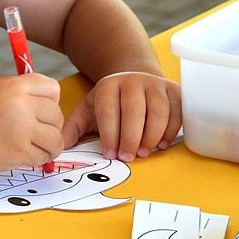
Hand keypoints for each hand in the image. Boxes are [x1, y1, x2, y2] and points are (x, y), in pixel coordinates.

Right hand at [0, 73, 63, 174]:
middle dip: (50, 124)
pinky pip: (43, 157)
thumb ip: (18, 92)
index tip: (41, 110)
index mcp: (13, 86)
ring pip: (56, 138)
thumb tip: (45, 102)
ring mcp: (22, 130)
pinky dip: (38, 159)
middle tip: (36, 132)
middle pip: (56, 114)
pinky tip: (23, 155)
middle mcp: (21, 105)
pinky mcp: (18, 153)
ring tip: (35, 146)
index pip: (52, 88)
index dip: (49, 100)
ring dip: (49, 144)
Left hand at [61, 72, 180, 161]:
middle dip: (130, 138)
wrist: (136, 81)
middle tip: (128, 157)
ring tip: (144, 152)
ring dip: (152, 136)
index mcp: (108, 85)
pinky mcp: (174, 90)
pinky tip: (162, 144)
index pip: (108, 110)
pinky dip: (171, 130)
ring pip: (157, 111)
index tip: (110, 154)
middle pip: (134, 110)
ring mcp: (155, 84)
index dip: (109, 135)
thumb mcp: (89, 110)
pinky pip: (177, 111)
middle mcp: (132, 81)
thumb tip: (61, 145)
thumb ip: (74, 127)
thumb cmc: (112, 102)